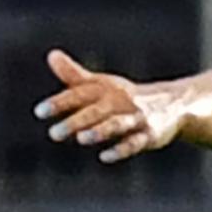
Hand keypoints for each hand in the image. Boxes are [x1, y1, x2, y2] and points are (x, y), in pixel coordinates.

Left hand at [35, 50, 180, 162]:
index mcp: (106, 88)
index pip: (79, 94)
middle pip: (96, 111)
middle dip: (76, 121)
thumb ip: (74, 75)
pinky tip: (104, 157)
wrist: (172, 104)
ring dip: (100, 131)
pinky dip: (121, 149)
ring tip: (82, 139)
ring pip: (117, 124)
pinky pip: (135, 142)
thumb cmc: (126, 96)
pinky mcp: (151, 135)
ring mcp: (137, 118)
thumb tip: (52, 54)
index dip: (59, 102)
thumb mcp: (102, 84)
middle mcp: (121, 101)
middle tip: (54, 134)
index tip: (39, 113)